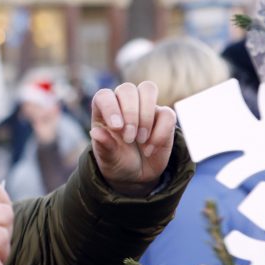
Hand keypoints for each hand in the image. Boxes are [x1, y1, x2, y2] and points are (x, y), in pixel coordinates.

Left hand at [89, 82, 175, 196]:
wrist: (137, 175)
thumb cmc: (117, 162)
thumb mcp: (108, 159)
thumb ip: (103, 146)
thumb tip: (96, 132)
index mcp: (103, 112)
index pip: (104, 96)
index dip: (110, 107)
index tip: (117, 127)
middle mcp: (123, 104)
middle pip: (127, 89)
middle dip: (130, 113)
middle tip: (129, 139)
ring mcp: (144, 107)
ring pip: (147, 89)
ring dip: (146, 116)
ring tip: (141, 140)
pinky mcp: (163, 117)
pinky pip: (167, 114)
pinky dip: (160, 133)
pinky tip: (150, 149)